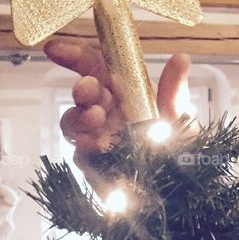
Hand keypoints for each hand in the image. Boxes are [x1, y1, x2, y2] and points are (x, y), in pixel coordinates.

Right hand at [44, 40, 192, 189]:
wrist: (181, 190)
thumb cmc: (182, 150)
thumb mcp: (182, 117)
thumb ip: (174, 91)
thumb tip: (181, 58)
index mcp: (126, 92)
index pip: (96, 67)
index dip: (74, 55)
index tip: (56, 49)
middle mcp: (108, 112)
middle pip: (81, 93)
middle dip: (81, 88)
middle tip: (88, 90)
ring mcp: (97, 137)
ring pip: (72, 121)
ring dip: (79, 117)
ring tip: (97, 119)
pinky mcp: (93, 164)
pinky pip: (78, 151)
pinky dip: (85, 146)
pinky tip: (98, 146)